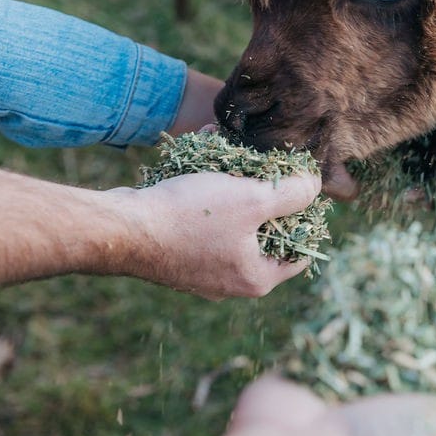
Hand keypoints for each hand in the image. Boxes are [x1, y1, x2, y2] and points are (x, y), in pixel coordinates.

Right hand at [106, 172, 320, 298]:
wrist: (120, 227)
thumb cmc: (189, 217)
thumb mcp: (252, 200)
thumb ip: (292, 194)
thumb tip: (315, 186)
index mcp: (255, 278)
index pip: (300, 251)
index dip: (305, 215)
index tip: (298, 185)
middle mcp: (230, 281)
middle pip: (266, 233)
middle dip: (265, 194)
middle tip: (264, 164)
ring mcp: (201, 268)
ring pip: (233, 221)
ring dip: (234, 185)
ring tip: (233, 153)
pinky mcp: (178, 251)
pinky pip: (204, 218)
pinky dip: (207, 189)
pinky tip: (204, 153)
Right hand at [197, 278, 435, 435]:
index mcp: (435, 408)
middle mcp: (400, 385)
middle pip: (432, 329)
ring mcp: (362, 366)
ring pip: (389, 317)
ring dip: (404, 282)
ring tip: (418, 247)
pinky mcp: (325, 352)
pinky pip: (345, 314)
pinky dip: (358, 288)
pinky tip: (374, 259)